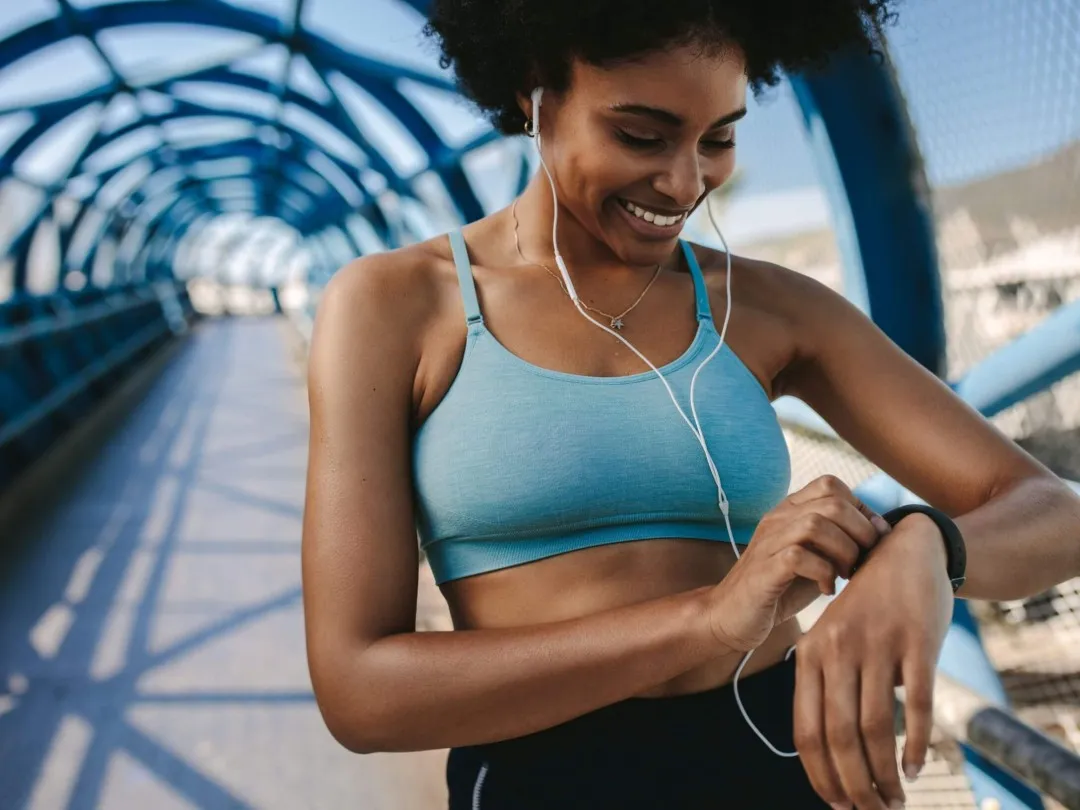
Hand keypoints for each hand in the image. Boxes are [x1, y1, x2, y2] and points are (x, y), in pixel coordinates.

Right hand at [706, 475, 889, 652]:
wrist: (733, 616)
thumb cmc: (781, 587)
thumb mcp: (814, 556)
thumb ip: (839, 539)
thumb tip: (883, 531)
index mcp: (790, 510)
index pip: (831, 484)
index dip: (861, 509)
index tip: (871, 540)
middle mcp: (777, 519)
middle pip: (831, 502)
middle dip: (860, 532)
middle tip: (863, 560)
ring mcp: (767, 543)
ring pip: (815, 525)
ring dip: (843, 551)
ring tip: (845, 574)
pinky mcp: (762, 570)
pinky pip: (798, 557)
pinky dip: (823, 574)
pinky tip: (827, 590)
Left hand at [793, 513, 953, 809]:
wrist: (905, 551)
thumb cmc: (868, 607)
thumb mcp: (834, 638)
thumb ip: (826, 685)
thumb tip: (828, 753)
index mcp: (809, 653)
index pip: (806, 731)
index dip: (821, 775)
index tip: (836, 804)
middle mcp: (837, 650)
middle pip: (841, 737)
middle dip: (856, 785)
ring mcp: (877, 645)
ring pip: (876, 728)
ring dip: (885, 774)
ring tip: (897, 798)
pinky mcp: (916, 642)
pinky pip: (915, 703)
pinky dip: (916, 743)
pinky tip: (916, 766)